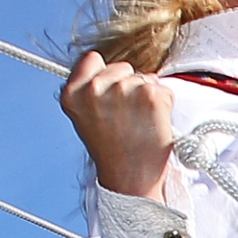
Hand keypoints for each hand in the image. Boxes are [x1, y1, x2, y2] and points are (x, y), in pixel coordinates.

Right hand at [63, 51, 175, 198]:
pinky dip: (163, 104)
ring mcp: (123, 90)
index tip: (109, 92)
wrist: (130, 178)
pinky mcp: (150, 96)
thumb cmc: (111, 152)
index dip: (105, 73)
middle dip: (127, 85)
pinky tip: (152, 124)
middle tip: (125, 117)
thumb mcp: (85, 119)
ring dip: (146, 96)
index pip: (92, 59)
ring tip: (138, 124)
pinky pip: (163, 90)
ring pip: (144, 78)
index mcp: (73, 93)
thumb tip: (110, 69)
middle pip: (121, 67)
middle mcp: (95, 88)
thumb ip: (90, 91)